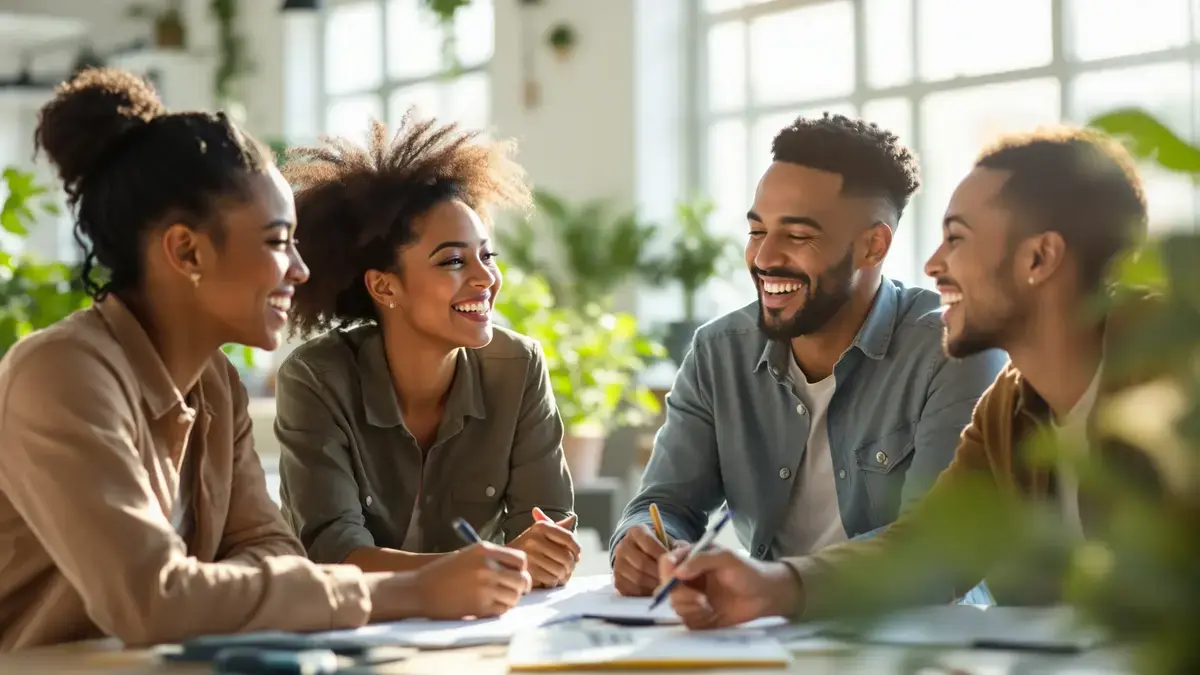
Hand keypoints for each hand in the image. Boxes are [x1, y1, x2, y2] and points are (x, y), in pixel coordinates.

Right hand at [412, 542, 531, 618]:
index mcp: (485, 550)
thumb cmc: (445, 573)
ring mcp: (484, 586)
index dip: (521, 569)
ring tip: (498, 599)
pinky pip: (502, 610)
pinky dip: (500, 610)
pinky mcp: (479, 605)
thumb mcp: (469, 555)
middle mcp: (487, 566)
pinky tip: (489, 607)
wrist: (419, 589)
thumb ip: (493, 559)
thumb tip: (521, 572)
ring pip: (514, 597)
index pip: (520, 559)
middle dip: (521, 587)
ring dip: (510, 600)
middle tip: (514, 591)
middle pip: (522, 579)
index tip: (516, 574)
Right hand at [511, 513, 580, 587]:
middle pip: (566, 556)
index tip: (576, 556)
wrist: (504, 561)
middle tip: (568, 569)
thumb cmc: (528, 546)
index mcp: (540, 526)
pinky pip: (551, 580)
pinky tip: (549, 580)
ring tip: (559, 575)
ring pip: (560, 570)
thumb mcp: (540, 533)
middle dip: (571, 565)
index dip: (576, 548)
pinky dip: (553, 583)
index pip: (568, 537)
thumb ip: (557, 527)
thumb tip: (573, 518)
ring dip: (563, 576)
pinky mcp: (528, 572)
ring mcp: (530, 555)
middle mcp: (534, 538)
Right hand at [612, 524, 687, 596]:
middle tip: (672, 581)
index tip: (674, 565)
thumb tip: (682, 565)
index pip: (649, 544)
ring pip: (637, 578)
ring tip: (666, 587)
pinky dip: (645, 593)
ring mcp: (618, 563)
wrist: (647, 558)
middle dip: (660, 574)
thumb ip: (679, 551)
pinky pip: (631, 590)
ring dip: (654, 585)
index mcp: (636, 532)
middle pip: (642, 563)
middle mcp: (623, 545)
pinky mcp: (617, 580)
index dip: (663, 557)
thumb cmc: (664, 551)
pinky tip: (655, 590)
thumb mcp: (673, 545)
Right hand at [658, 546, 801, 628]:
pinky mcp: (698, 616)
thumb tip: (677, 571)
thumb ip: (701, 560)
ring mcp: (692, 598)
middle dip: (681, 595)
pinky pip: (686, 621)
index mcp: (691, 560)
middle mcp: (687, 579)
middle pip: (666, 587)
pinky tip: (712, 615)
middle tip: (701, 599)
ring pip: (675, 606)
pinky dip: (697, 619)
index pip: (667, 563)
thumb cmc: (747, 571)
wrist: (765, 595)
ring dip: (691, 608)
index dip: (667, 571)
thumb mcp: (726, 558)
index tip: (677, 578)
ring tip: (709, 606)